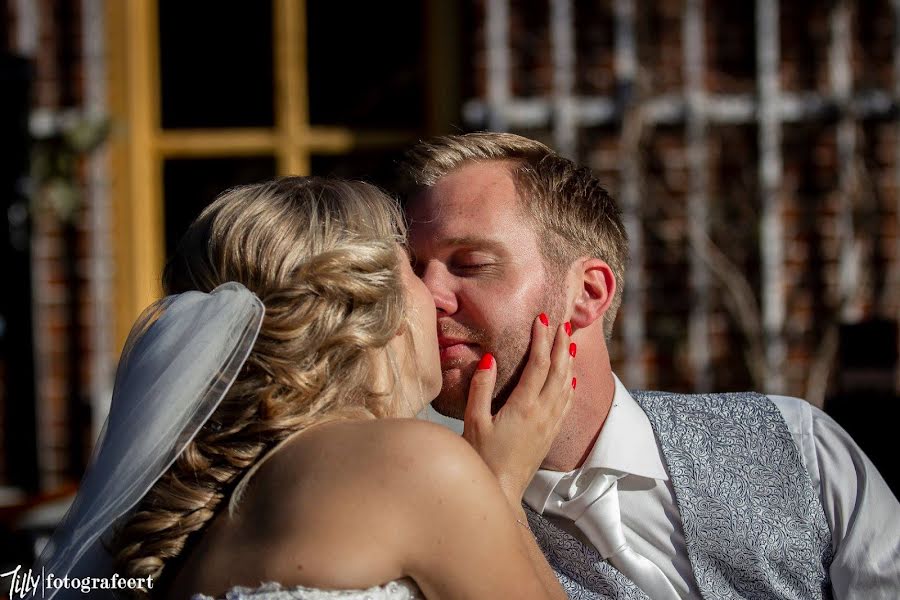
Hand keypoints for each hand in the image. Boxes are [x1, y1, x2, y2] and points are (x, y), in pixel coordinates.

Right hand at [463, 315, 575, 505]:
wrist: (501, 491)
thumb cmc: (481, 458)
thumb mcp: (473, 421)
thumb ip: (480, 388)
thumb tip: (489, 359)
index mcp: (523, 406)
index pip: (538, 364)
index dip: (541, 339)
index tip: (543, 319)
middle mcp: (542, 412)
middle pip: (558, 370)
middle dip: (561, 344)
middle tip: (565, 323)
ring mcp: (550, 424)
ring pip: (566, 385)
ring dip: (569, 361)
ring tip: (570, 342)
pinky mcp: (551, 434)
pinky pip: (566, 403)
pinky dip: (570, 385)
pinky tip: (571, 378)